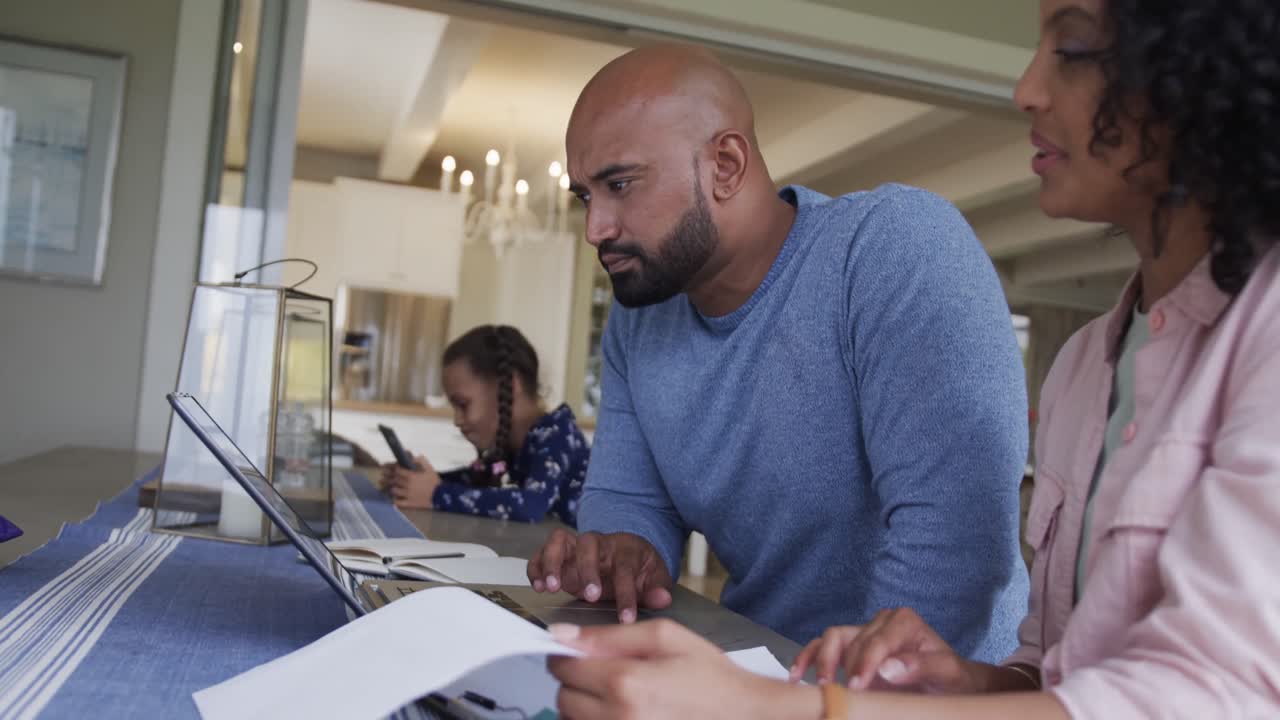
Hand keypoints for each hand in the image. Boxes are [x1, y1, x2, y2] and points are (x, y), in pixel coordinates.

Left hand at [384, 455, 440, 509]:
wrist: (441, 496)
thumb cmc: (435, 482)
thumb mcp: (429, 468)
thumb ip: (421, 461)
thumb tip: (412, 456)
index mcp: (412, 476)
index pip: (397, 470)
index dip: (390, 467)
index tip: (385, 466)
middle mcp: (407, 485)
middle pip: (393, 480)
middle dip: (386, 476)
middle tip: (382, 475)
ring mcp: (408, 494)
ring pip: (393, 490)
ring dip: (388, 487)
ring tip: (383, 485)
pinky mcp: (409, 503)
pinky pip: (398, 502)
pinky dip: (393, 500)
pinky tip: (390, 498)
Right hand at [527, 529, 673, 622]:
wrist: (626, 555)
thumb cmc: (639, 569)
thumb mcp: (655, 578)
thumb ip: (657, 589)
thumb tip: (662, 599)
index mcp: (626, 548)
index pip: (626, 568)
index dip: (627, 594)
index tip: (626, 618)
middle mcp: (600, 543)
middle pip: (589, 544)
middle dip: (588, 570)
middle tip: (590, 595)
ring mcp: (577, 546)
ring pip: (560, 540)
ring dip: (552, 562)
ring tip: (550, 587)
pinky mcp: (560, 554)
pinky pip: (543, 552)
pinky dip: (537, 567)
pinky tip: (537, 586)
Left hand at [548, 621, 818, 719]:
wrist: (742, 715)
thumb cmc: (710, 677)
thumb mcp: (665, 637)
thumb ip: (610, 635)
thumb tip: (562, 634)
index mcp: (624, 682)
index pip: (562, 667)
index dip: (569, 654)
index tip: (584, 653)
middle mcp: (617, 718)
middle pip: (563, 697)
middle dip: (578, 681)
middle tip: (609, 674)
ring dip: (586, 706)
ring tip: (621, 696)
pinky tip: (625, 712)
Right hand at [790, 607, 988, 692]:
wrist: (949, 684)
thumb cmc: (950, 678)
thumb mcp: (946, 672)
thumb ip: (919, 667)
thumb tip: (887, 667)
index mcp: (904, 621)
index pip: (877, 640)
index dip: (865, 663)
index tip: (857, 686)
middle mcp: (880, 621)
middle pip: (853, 640)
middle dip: (845, 667)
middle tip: (844, 693)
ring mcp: (863, 632)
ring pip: (833, 638)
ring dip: (822, 660)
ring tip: (821, 684)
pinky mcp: (851, 647)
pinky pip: (824, 646)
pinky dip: (809, 658)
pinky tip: (797, 674)